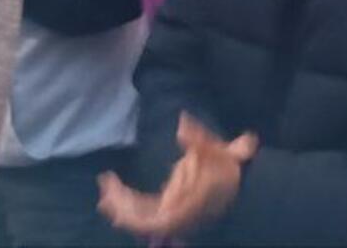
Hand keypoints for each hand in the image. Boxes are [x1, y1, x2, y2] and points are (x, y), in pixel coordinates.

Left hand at [97, 115, 255, 236]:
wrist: (242, 187)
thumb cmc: (228, 169)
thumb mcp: (220, 151)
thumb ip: (200, 139)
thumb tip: (182, 122)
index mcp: (186, 206)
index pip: (157, 222)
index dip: (132, 218)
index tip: (115, 200)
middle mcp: (176, 214)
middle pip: (142, 223)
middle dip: (120, 208)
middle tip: (104, 188)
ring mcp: (171, 212)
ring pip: (139, 216)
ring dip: (120, 203)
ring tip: (106, 183)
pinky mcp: (167, 207)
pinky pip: (142, 209)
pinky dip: (127, 200)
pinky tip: (115, 186)